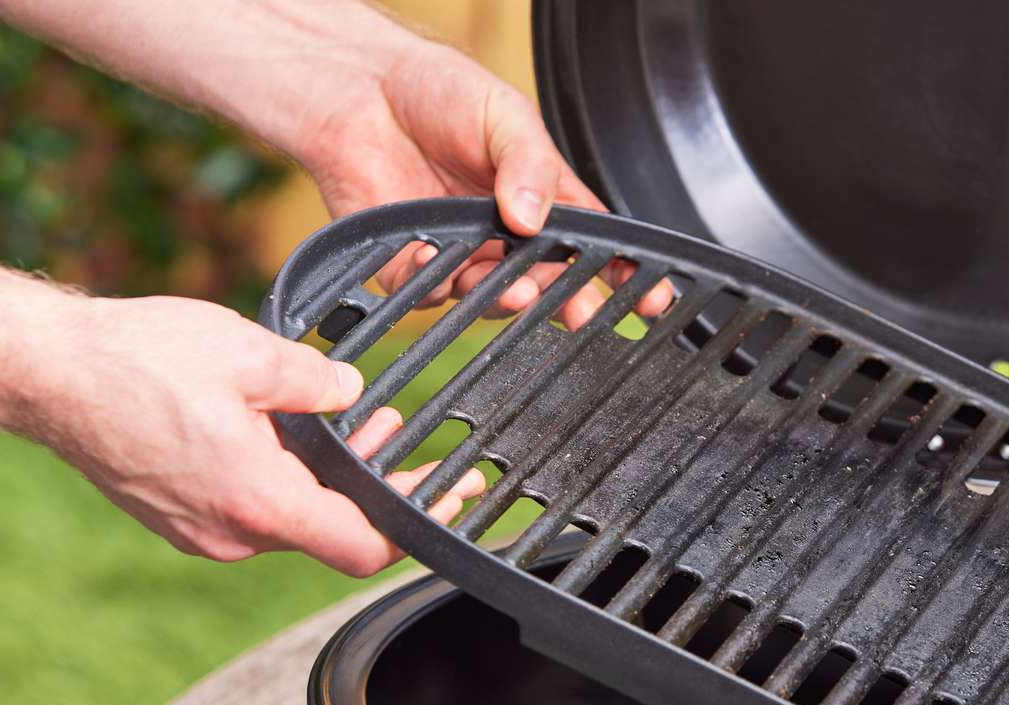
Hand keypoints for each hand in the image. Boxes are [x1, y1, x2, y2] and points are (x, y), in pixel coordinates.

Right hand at [26, 292, 483, 575]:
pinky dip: (285, 478)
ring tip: (365, 423)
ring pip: (292, 516)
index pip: (363, 546)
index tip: (447, 500)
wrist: (47, 373)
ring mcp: (204, 532)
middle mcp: (234, 533)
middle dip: (378, 485)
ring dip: (332, 476)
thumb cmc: (135, 361)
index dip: (415, 528)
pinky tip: (295, 432)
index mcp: (261, 500)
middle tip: (412, 443)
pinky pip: (253, 508)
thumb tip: (352, 393)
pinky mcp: (182, 518)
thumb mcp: (250, 353)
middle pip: (333, 530)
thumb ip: (316, 380)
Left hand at [291, 39, 672, 323]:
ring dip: (506, 300)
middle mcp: (504, 236)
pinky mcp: (410, 267)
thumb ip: (529, 165)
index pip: (592, 244)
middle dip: (570, 304)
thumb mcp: (505, 114)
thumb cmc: (437, 92)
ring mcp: (460, 255)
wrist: (357, 88)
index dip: (623, 273)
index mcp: (542, 199)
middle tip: (581, 311)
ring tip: (518, 290)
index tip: (651, 296)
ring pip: (491, 298)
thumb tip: (533, 216)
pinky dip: (434, 284)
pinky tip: (433, 256)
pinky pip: (427, 292)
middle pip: (548, 284)